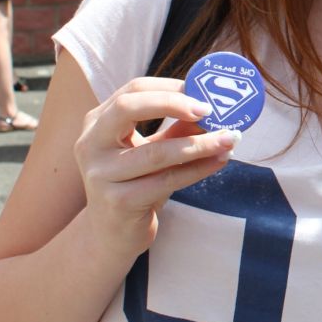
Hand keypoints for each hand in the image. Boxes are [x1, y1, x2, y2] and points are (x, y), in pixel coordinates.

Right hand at [73, 78, 238, 259]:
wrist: (111, 233)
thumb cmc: (135, 183)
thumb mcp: (153, 150)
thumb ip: (177, 129)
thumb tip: (215, 108)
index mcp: (97, 122)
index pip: (132, 91)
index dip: (170, 87)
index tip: (204, 92)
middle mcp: (91, 144)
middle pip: (128, 108)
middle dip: (173, 103)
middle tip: (210, 110)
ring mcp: (101, 174)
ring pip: (156, 151)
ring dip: (200, 143)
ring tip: (230, 138)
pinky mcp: (118, 202)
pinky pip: (166, 180)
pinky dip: (198, 169)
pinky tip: (220, 161)